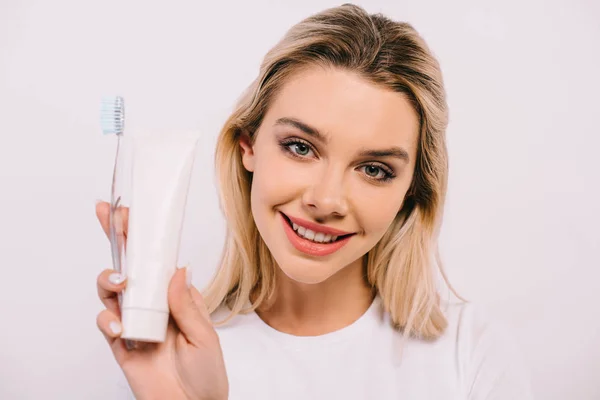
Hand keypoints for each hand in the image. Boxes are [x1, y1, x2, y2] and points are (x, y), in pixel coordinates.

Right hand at [95, 201, 228, 399]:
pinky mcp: (120, 344)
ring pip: (111, 290)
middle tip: (110, 217)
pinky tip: (119, 324)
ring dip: (110, 279)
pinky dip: (107, 319)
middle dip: (117, 239)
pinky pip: (106, 323)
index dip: (144, 238)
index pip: (156, 261)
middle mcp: (151, 305)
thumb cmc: (206, 374)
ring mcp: (134, 322)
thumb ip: (186, 305)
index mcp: (174, 297)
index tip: (132, 212)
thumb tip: (179, 270)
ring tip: (120, 282)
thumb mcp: (204, 336)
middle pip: (128, 266)